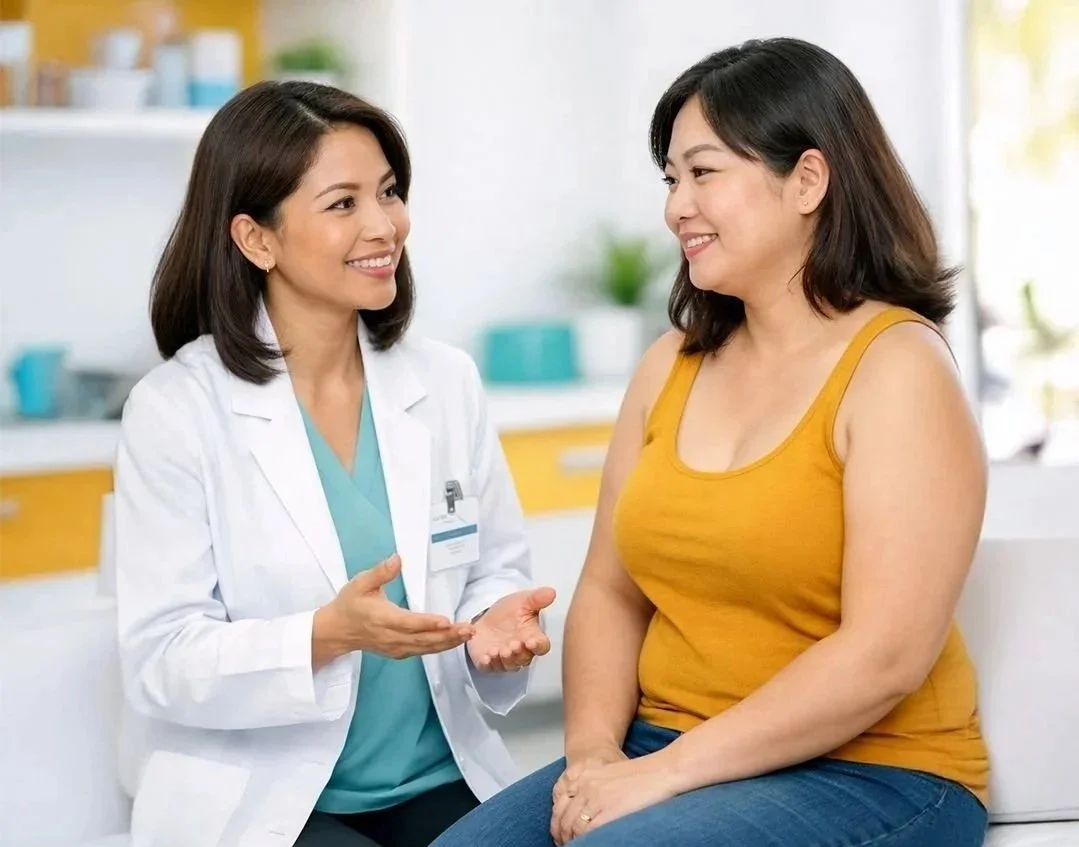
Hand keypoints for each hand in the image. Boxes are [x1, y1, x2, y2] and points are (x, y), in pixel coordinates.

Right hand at [315, 554, 474, 663]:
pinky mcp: (399, 652)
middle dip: (448, 635)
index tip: (446, 621)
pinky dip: (440, 647)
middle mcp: (391, 636)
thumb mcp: (360, 583)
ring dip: (448, 642)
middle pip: (422, 639)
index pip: (408, 623)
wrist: (337, 631)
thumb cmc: (350, 604)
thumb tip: (397, 559)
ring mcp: (396, 647)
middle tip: (469, 629)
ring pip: (425, 648)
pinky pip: (422, 652)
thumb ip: (380, 572)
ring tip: (467, 634)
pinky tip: (454, 641)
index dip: (427, 623)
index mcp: (382, 618)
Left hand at [466, 586, 555, 671]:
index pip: (541, 646)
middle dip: (519, 654)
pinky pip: (490, 668)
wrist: (486, 617)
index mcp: (533, 637)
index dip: (538, 646)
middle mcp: (521, 651)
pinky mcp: (490, 663)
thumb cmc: (509, 611)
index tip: (532, 641)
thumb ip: (537, 598)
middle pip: (525, 659)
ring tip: (498, 650)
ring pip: (509, 665)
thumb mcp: (522, 601)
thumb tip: (551, 592)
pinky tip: (485, 658)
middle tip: (513, 645)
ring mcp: (505, 659)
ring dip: (505, 660)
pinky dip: (488, 664)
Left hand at [552, 752, 679, 843]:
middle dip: (563, 836)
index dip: (559, 823)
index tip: (562, 834)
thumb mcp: (612, 775)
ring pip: (573, 827)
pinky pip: (588, 831)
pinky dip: (585, 841)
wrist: (662, 771)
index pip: (561, 804)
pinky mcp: (608, 811)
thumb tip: (591, 811)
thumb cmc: (644, 775)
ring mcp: (596, 798)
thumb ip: (597, 789)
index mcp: (586, 777)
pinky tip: (589, 845)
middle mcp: (586, 786)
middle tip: (566, 846)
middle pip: (564, 817)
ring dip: (572, 841)